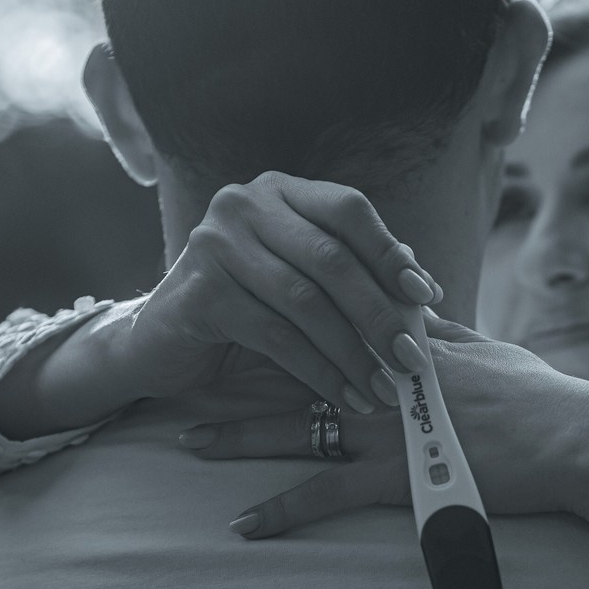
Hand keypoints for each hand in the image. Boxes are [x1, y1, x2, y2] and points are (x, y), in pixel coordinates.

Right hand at [113, 171, 440, 410]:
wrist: (162, 344)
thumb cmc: (245, 311)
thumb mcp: (302, 285)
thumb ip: (354, 276)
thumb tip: (425, 287)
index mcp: (279, 192)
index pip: (347, 209)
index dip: (390, 254)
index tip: (427, 298)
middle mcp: (244, 205)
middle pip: (332, 259)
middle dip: (379, 315)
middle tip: (413, 360)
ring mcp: (216, 243)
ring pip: (306, 302)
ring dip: (353, 353)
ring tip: (384, 390)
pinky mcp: (201, 291)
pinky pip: (276, 336)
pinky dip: (318, 371)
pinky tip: (344, 396)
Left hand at [179, 312, 588, 536]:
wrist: (573, 439)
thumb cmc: (542, 400)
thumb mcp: (490, 351)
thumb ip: (444, 334)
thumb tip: (413, 306)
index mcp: (404, 348)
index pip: (327, 325)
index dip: (278, 324)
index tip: (238, 321)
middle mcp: (383, 380)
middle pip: (296, 372)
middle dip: (239, 375)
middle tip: (189, 374)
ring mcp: (386, 427)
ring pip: (297, 428)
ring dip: (240, 437)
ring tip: (192, 442)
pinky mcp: (396, 476)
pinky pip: (325, 496)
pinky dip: (281, 511)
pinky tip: (244, 525)